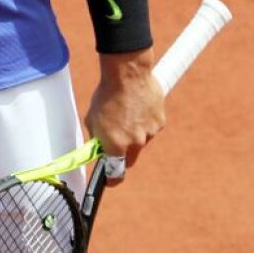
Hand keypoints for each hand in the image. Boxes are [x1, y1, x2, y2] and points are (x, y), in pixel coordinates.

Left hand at [84, 49, 164, 184]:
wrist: (128, 73)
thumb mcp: (93, 118)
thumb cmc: (107, 94)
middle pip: (130, 158)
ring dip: (134, 132)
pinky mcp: (160, 121)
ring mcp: (150, 133)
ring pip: (141, 140)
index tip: (110, 180)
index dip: (112, 178)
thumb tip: (99, 148)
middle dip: (123, 152)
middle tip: (116, 139)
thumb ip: (98, 137)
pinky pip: (150, 127)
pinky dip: (144, 121)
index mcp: (116, 144)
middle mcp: (135, 142)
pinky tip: (137, 106)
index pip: (116, 173)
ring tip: (126, 112)